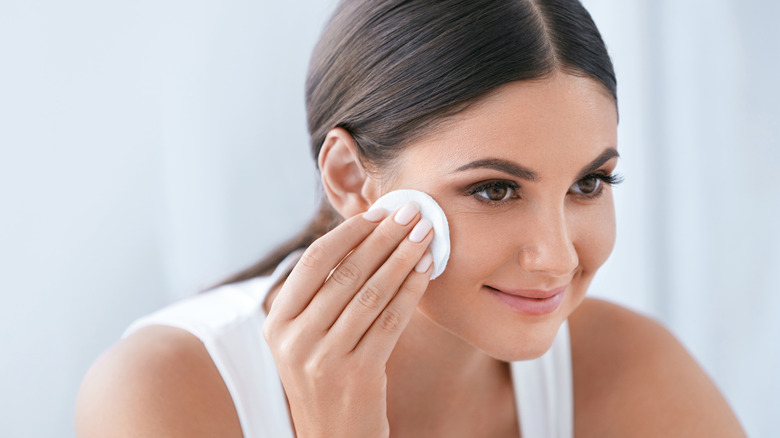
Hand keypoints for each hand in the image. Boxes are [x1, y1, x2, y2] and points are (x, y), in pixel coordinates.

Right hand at [263, 203, 434, 437]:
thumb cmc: (325, 379)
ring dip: (402, 258)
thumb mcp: (305, 339)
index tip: (379, 212)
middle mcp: (294, 339)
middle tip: (411, 212)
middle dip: (383, 237)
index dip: (350, 232)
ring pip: (370, 293)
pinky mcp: (358, 375)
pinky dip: (410, 291)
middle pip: (345, 272)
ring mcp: (324, 359)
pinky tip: (425, 271)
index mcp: (277, 322)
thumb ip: (320, 296)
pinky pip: (390, 321)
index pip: (314, 261)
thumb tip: (362, 237)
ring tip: (424, 235)